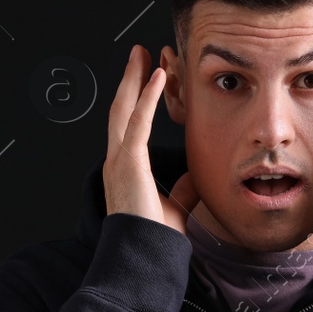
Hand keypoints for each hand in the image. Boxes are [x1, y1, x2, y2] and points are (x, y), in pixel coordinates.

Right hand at [104, 45, 198, 234]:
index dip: (136, 98)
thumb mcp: (175, 205)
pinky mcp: (128, 163)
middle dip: (130, 79)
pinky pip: (137, 122)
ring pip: (124, 109)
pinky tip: (156, 77)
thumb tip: (195, 175)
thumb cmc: (155, 237)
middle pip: (120, 109)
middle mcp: (117, 160)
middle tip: (138, 54)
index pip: (128, 123)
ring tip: (143, 54)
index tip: (146, 76)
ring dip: (134, 78)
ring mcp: (119, 160)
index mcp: (126, 168)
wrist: (146, 257)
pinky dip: (147, 97)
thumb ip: (183, 188)